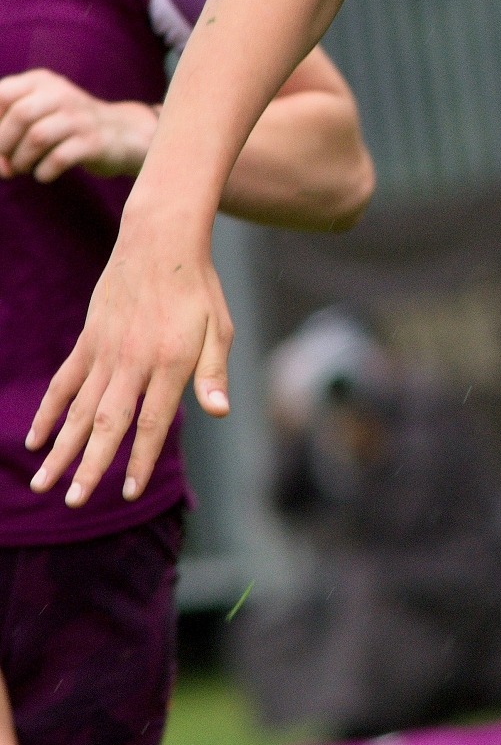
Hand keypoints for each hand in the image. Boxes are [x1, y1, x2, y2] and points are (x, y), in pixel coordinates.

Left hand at [0, 69, 157, 182]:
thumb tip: (0, 167)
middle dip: (3, 146)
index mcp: (41, 81)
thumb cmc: (66, 127)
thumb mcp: (38, 112)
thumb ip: (9, 130)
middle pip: (19, 116)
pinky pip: (59, 158)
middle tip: (7, 164)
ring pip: (37, 137)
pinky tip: (44, 174)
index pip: (2, 95)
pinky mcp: (94, 142)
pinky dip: (43, 172)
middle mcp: (61, 94)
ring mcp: (80, 118)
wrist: (122, 133)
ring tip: (24, 168)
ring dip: (22, 160)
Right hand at [26, 207, 232, 507]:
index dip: (140, 460)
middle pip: (106, 424)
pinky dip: (49, 411)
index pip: (151, 424)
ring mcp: (105, 352)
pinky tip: (36, 439)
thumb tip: (219, 412)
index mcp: (169, 363)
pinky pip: (64, 382)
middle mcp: (132, 362)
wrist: (160, 242)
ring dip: (62, 448)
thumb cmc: (198, 289)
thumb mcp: (219, 329)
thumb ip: (214, 373)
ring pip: (78, 409)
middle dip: (89, 466)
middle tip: (73, 502)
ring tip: (45, 484)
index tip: (129, 492)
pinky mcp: (89, 341)